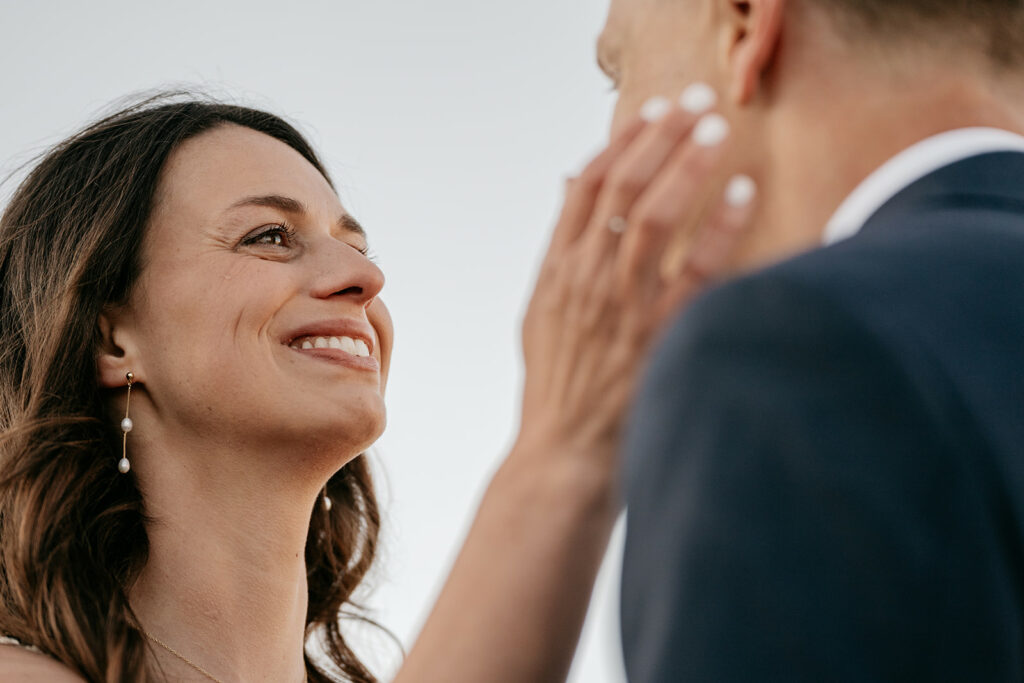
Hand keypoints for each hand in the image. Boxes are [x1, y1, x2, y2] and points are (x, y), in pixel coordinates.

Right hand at [516, 101, 755, 477]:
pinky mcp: (656, 337)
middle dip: (660, 136)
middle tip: (695, 100)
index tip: (652, 110)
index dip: (622, 142)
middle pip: (623, 188)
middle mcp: (586, 279)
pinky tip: (743, 195)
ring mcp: (620, 308)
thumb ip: (558, 247)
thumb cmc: (558, 385)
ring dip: (686, 166)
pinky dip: (719, 229)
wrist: (563, 454)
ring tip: (716, 127)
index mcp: (556, 270)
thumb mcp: (540, 312)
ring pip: (654, 217)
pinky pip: (695, 272)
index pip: (588, 187)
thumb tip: (570, 183)